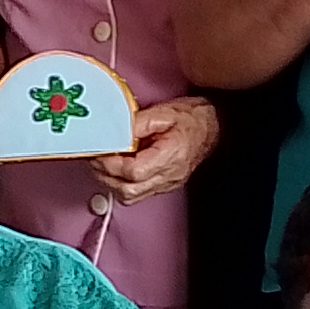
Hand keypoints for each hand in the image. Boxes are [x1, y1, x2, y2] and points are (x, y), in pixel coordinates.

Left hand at [87, 95, 218, 200]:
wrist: (215, 127)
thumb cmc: (193, 118)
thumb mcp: (164, 112)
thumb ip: (137, 122)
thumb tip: (114, 132)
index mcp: (170, 156)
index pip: (133, 171)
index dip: (111, 163)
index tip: (99, 151)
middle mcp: (168, 175)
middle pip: (129, 190)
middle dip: (106, 176)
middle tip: (94, 159)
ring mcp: (167, 183)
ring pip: (130, 197)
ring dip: (111, 182)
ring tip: (103, 164)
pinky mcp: (164, 185)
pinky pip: (138, 193)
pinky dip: (122, 184)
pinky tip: (118, 169)